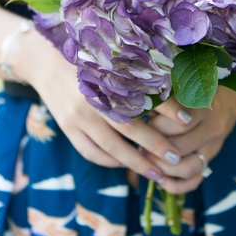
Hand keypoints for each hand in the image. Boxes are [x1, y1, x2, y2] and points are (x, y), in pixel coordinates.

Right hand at [16, 34, 188, 192]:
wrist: (46, 65)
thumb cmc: (91, 64)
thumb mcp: (115, 67)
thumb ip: (141, 80)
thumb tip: (176, 95)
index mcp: (108, 80)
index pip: (143, 99)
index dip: (167, 110)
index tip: (188, 121)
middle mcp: (93, 100)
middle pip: (129, 129)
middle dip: (154, 146)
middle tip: (176, 159)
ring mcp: (77, 117)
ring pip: (110, 147)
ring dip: (135, 162)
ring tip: (156, 171)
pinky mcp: (67, 129)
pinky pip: (91, 153)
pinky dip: (110, 161)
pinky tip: (125, 164)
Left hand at [145, 89, 235, 193]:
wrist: (229, 101)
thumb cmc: (196, 92)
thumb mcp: (183, 89)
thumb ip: (164, 101)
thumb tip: (136, 112)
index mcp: (203, 107)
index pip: (177, 125)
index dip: (155, 128)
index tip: (143, 126)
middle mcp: (212, 128)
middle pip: (180, 147)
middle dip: (155, 151)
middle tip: (140, 147)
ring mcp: (213, 147)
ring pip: (187, 168)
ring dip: (163, 169)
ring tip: (148, 161)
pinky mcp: (211, 160)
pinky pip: (194, 181)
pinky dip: (176, 186)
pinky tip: (160, 180)